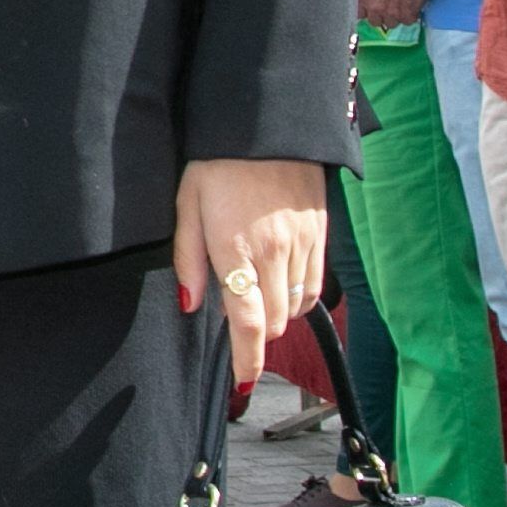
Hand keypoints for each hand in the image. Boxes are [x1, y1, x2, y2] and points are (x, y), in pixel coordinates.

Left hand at [173, 157, 324, 385]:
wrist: (266, 126)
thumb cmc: (216, 165)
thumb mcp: (186, 207)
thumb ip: (189, 260)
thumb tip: (191, 304)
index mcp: (237, 252)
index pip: (247, 323)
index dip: (247, 359)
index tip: (243, 381)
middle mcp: (276, 254)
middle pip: (274, 321)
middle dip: (257, 337)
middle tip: (240, 332)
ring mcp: (303, 244)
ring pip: (297, 305)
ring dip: (277, 315)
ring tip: (257, 303)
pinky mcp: (321, 232)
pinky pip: (315, 282)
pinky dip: (299, 295)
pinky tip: (281, 285)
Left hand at [353, 0, 430, 32]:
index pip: (357, 12)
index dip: (365, 8)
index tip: (371, 5)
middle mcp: (373, 5)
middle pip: (374, 20)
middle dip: (380, 13)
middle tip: (387, 4)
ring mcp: (390, 12)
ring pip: (390, 23)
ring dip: (394, 15)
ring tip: (400, 5)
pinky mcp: (406, 14)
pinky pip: (406, 21)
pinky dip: (409, 14)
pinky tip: (411, 5)